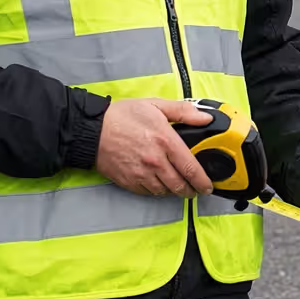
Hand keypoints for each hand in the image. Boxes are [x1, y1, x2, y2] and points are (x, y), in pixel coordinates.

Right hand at [95, 98, 213, 197]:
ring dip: (174, 191)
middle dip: (190, 190)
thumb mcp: (155, 105)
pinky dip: (157, 191)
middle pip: (180, 185)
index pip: (191, 168)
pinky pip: (148, 193)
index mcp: (165, 142)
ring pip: (165, 191)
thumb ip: (183, 112)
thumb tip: (206, 118)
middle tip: (194, 189)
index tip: (207, 186)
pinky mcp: (129, 181)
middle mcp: (155, 161)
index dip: (203, 181)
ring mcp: (141, 174)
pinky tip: (159, 184)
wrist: (91, 129)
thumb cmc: (122, 116)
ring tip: (177, 186)